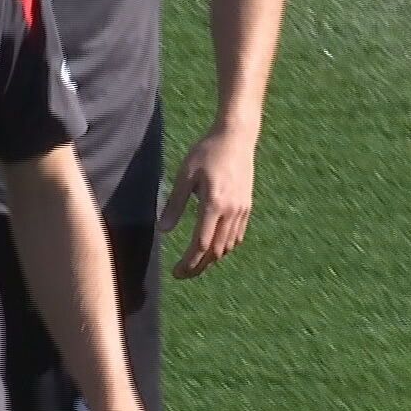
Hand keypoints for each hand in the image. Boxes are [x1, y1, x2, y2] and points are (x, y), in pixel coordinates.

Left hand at [157, 124, 257, 278]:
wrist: (236, 137)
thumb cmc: (207, 152)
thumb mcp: (185, 175)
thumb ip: (175, 203)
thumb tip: (163, 230)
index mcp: (214, 203)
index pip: (201, 244)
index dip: (188, 263)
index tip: (176, 272)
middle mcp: (231, 211)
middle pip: (215, 251)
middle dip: (198, 267)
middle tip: (182, 274)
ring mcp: (242, 210)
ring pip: (227, 246)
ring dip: (211, 259)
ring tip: (195, 263)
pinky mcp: (247, 206)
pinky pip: (237, 236)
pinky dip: (224, 247)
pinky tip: (212, 248)